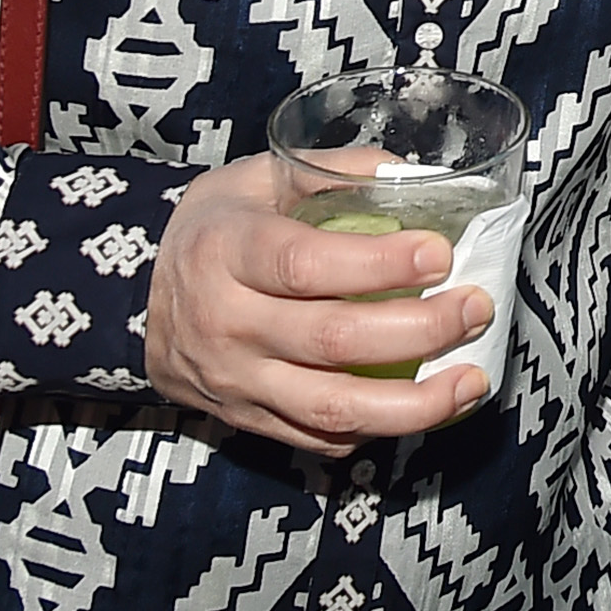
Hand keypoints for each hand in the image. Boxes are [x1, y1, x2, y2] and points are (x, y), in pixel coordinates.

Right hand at [141, 154, 493, 454]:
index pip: (305, 264)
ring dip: (413, 403)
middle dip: (420, 329)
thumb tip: (414, 174)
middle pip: (332, 340)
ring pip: (330, 408)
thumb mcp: (256, 178)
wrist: (134, 300)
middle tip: (476, 307)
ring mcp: (236, 382)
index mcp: (226, 251)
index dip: (378, 263)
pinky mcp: (246, 421)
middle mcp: (227, 323)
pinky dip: (376, 428)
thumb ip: (332, 172)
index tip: (441, 254)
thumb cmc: (216, 228)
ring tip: (471, 380)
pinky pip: (318, 438)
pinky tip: (423, 406)